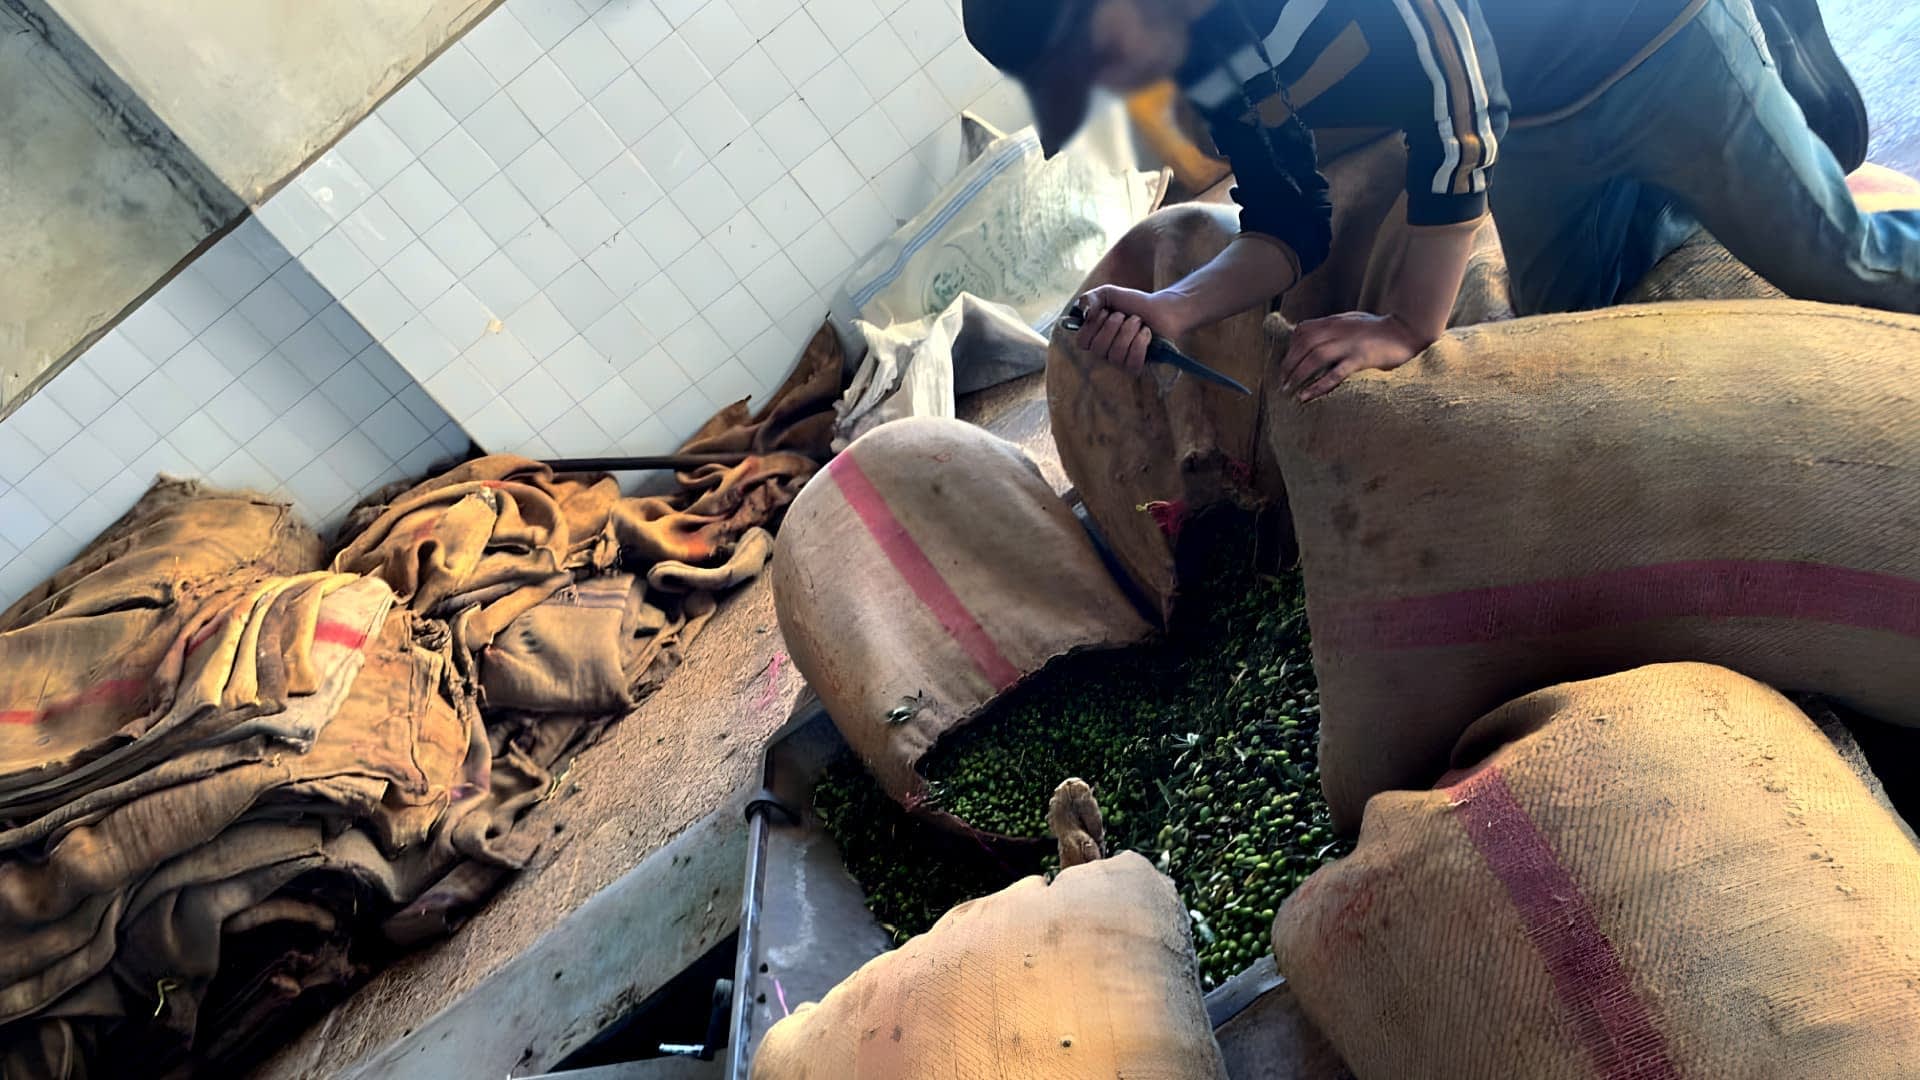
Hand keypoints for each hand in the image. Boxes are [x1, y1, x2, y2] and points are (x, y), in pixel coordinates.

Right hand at [1073, 286, 1192, 372]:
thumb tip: (1084, 314)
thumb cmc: (1133, 303)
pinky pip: (1132, 362)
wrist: (1161, 308)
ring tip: (1138, 321)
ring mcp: (1119, 363)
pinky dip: (1140, 343)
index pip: (1082, 342)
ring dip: (1129, 330)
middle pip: (1098, 348)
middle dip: (1114, 325)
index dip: (1093, 325)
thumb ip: (1090, 298)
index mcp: (1093, 338)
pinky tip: (1146, 333)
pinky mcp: (1136, 367)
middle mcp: (1103, 353)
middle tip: (1124, 315)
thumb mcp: (1108, 294)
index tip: (1105, 311)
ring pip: (1116, 354)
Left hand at [1279, 312, 1431, 401]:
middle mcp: (1338, 331)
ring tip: (1289, 390)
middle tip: (1282, 382)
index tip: (1286, 364)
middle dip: (1288, 364)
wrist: (1408, 330)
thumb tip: (1315, 338)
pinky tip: (1306, 396)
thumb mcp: (1353, 321)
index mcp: (1335, 322)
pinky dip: (1318, 385)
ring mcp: (1349, 344)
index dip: (1290, 347)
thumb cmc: (1381, 329)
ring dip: (1298, 374)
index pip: (1303, 330)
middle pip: (1303, 345)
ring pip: (1314, 358)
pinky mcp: (1361, 359)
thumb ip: (1334, 328)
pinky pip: (1334, 373)